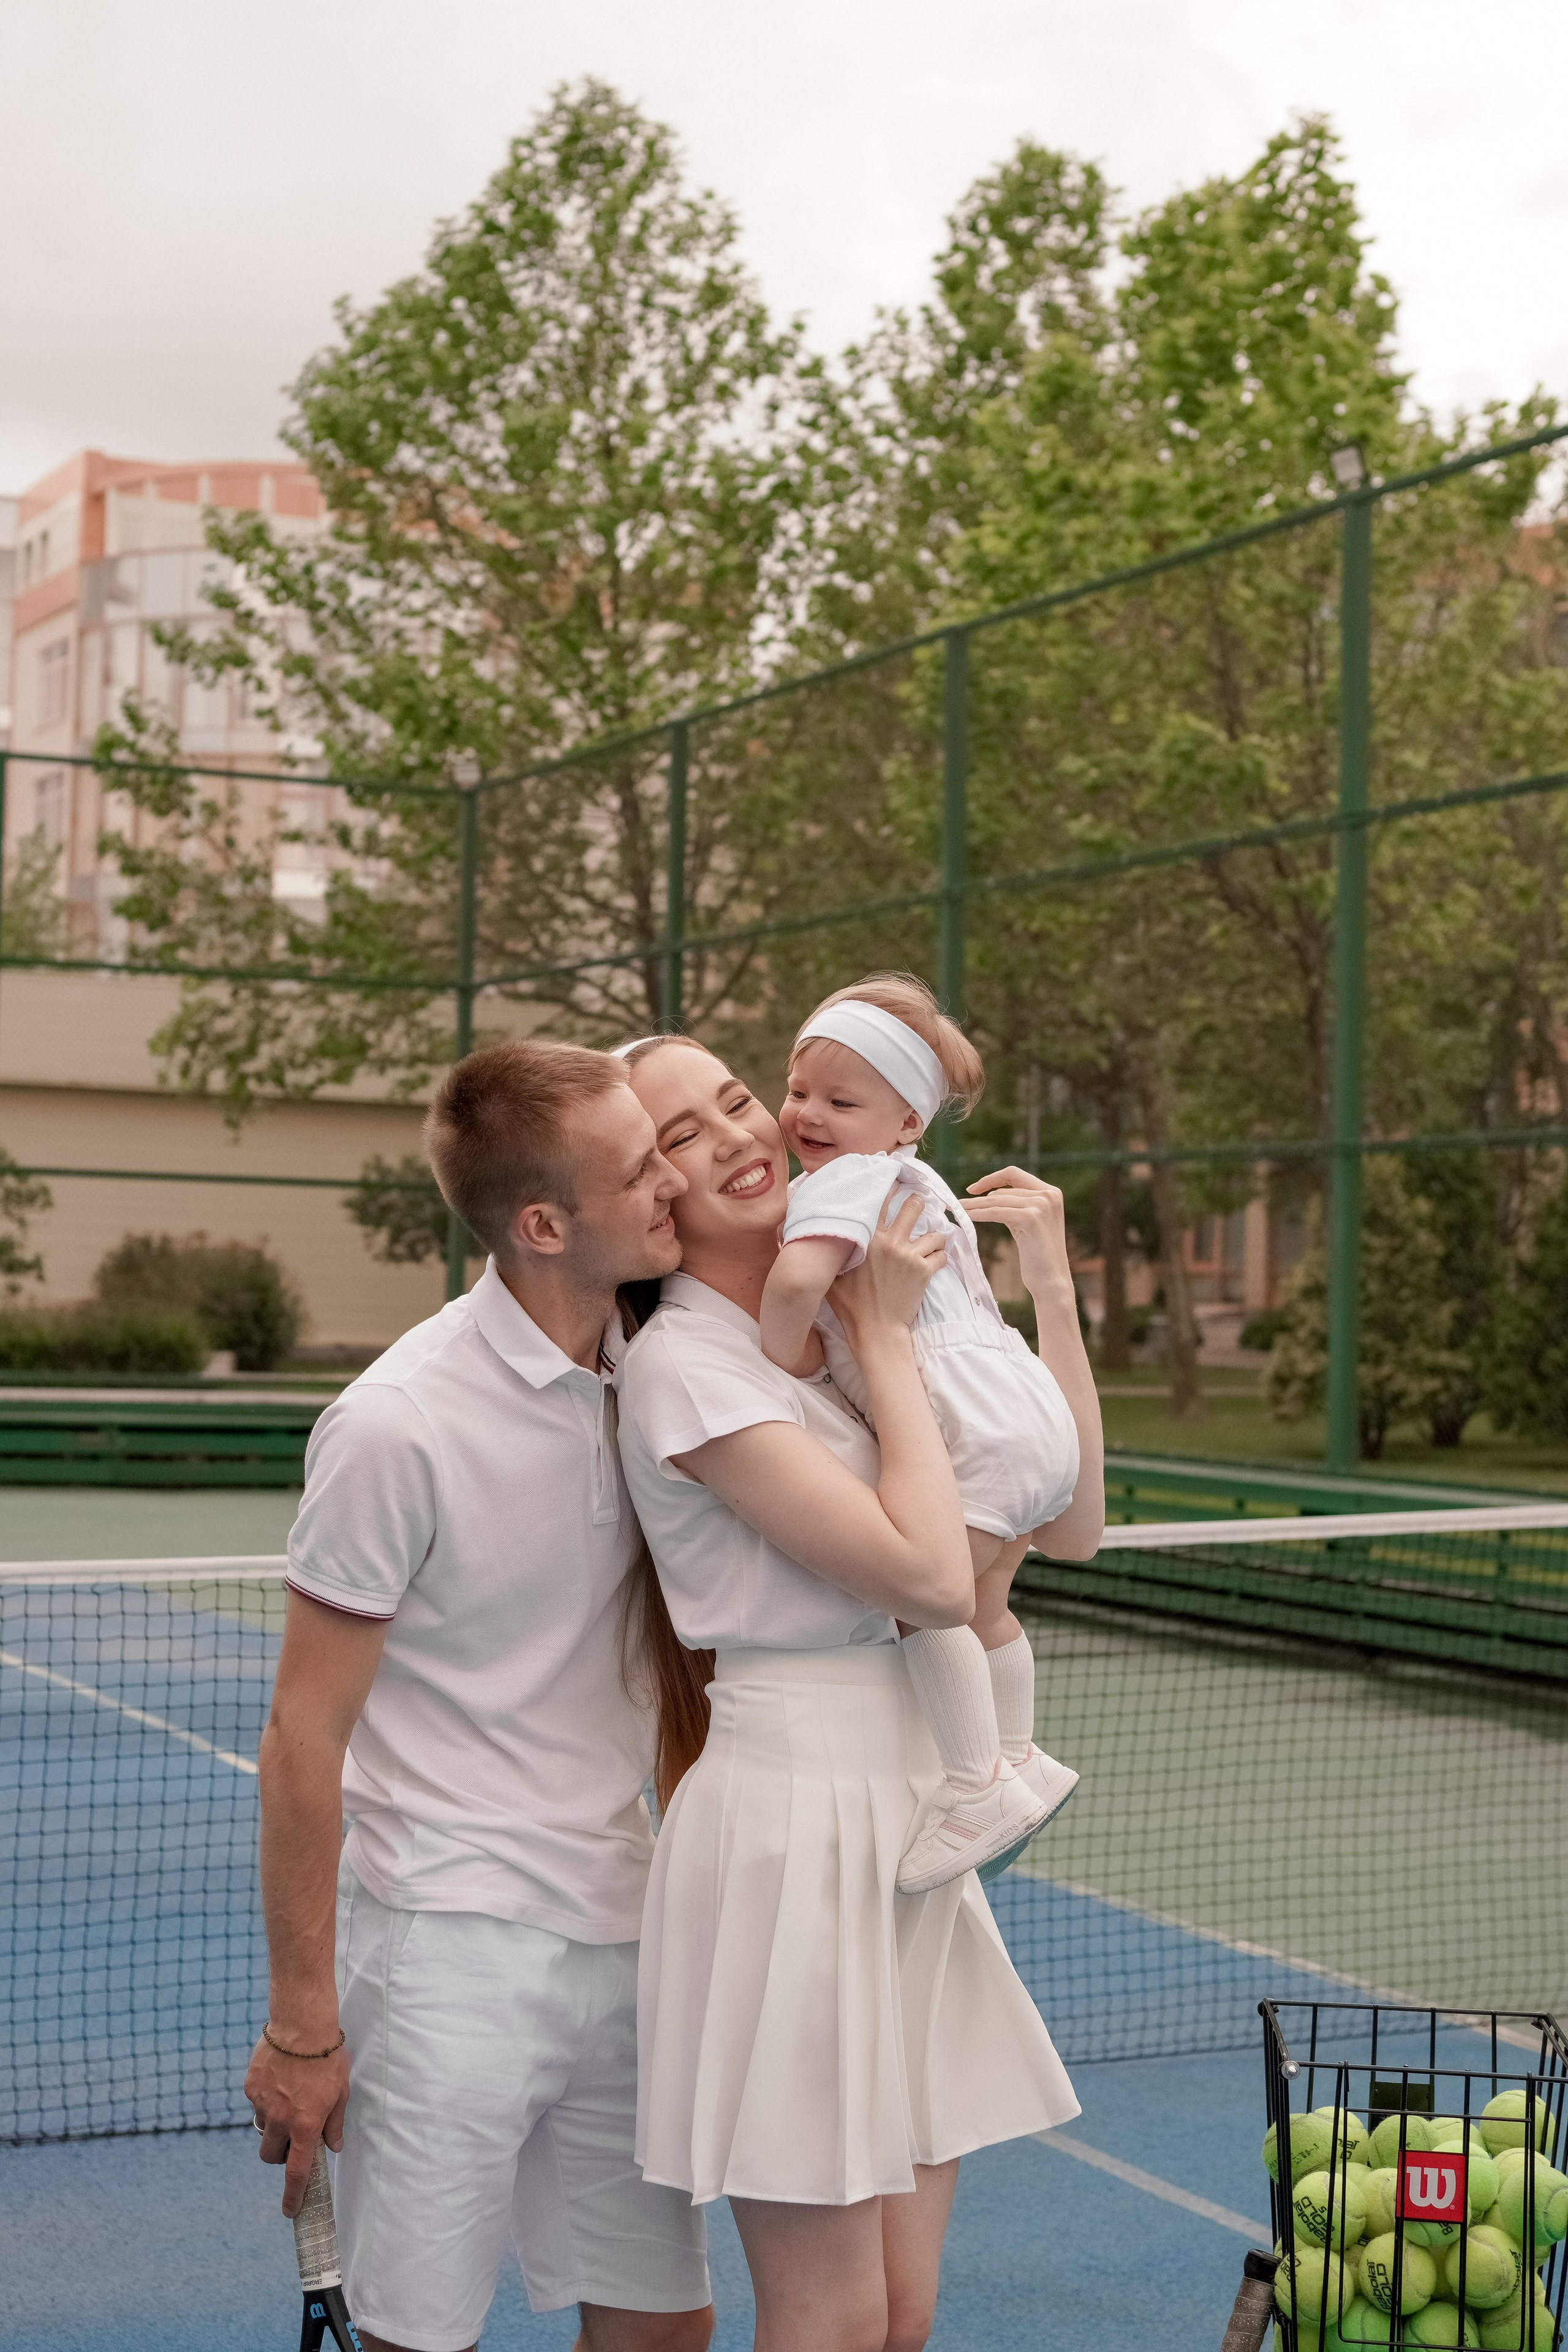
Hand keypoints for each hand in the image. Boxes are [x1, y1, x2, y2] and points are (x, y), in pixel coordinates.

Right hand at [245, 2028, 350, 2218]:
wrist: (302, 2024)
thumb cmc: (328, 2057)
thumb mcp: (341, 2092)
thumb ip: (334, 2123)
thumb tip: (333, 2147)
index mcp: (306, 2125)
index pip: (297, 2172)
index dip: (293, 2196)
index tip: (290, 2211)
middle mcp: (281, 2120)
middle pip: (271, 2156)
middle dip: (279, 2155)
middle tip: (292, 2137)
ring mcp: (262, 2104)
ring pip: (262, 2129)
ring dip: (273, 2124)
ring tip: (290, 2095)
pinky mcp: (250, 2087)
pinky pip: (256, 2103)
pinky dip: (266, 2098)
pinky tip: (280, 2077)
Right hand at [829, 1186, 945, 1353]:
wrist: (875, 1330)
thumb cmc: (849, 1305)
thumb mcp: (831, 1275)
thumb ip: (826, 1252)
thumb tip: (802, 1235)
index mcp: (868, 1238)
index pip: (881, 1202)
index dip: (890, 1187)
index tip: (895, 1178)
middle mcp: (891, 1242)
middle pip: (913, 1207)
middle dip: (918, 1202)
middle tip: (920, 1202)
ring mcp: (910, 1256)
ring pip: (934, 1232)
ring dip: (935, 1234)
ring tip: (934, 1236)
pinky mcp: (925, 1271)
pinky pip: (941, 1255)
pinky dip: (941, 1255)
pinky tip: (937, 1258)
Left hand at [964, 1167, 1074, 1309]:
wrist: (1052, 1282)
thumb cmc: (1038, 1257)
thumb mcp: (1029, 1223)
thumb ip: (1017, 1205)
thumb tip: (990, 1195)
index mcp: (1051, 1192)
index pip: (1014, 1174)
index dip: (991, 1179)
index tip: (973, 1189)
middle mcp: (1049, 1195)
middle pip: (1003, 1190)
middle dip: (978, 1198)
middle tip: (958, 1204)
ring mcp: (1041, 1205)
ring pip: (996, 1201)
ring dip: (974, 1205)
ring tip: (958, 1210)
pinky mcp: (1030, 1218)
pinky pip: (996, 1212)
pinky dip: (978, 1214)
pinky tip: (966, 1217)